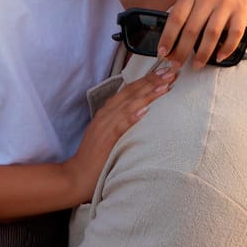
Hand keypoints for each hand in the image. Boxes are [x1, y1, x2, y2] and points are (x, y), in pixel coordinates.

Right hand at [59, 64, 175, 202]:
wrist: (76, 175)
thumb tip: (141, 113)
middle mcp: (105, 115)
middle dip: (151, 81)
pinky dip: (132, 117)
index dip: (146, 80)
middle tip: (169, 71)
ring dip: (147, 94)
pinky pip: (119, 126)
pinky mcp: (105, 140)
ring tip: (164, 86)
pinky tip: (144, 110)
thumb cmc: (95, 158)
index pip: (128, 91)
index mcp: (106, 112)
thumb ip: (120, 122)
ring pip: (128, 105)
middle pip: (130, 93)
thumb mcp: (108, 134)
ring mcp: (104, 127)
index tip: (163, 72)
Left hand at [159, 0, 246, 67]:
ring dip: (202, 54)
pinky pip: (234, 34)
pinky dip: (226, 48)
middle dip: (182, 51)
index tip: (162, 53)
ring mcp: (226, 4)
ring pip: (212, 34)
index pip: (176, 18)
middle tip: (176, 65)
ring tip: (196, 65)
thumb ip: (182, 12)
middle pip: (192, 29)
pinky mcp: (241, 12)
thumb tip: (167, 42)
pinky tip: (219, 57)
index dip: (168, 37)